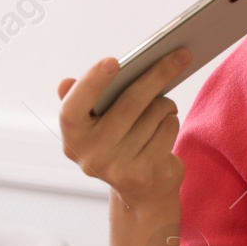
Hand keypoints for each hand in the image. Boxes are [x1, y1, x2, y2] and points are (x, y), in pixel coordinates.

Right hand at [57, 49, 191, 206]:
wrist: (140, 191)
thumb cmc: (117, 143)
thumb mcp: (94, 125)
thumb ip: (79, 100)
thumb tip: (65, 83)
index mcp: (73, 137)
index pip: (73, 107)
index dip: (91, 83)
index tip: (114, 61)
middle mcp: (92, 155)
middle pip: (129, 103)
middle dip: (157, 74)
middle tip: (181, 54)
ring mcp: (119, 167)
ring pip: (155, 113)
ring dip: (165, 103)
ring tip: (162, 106)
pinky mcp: (146, 173)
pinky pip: (168, 129)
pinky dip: (171, 121)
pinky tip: (165, 126)